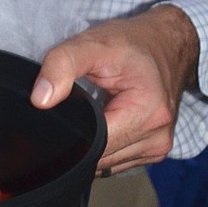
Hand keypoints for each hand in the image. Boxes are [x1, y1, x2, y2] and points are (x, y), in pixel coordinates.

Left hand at [31, 5, 199, 174]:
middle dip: (80, 136)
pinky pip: (115, 159)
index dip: (71, 131)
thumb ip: (62, 66)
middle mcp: (157, 138)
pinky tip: (104, 120)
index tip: (64, 110)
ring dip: (92, 141)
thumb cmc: (133, 43)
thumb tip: (40, 100)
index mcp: (149, 114)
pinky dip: (103, 143)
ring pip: (105, 163)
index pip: (94, 144)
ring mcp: (156, 148)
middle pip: (98, 158)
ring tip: (95, 109)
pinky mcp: (152, 151)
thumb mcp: (93, 43)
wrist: (167, 43)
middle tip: (78, 104)